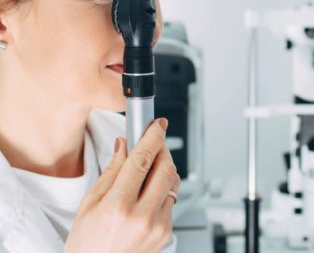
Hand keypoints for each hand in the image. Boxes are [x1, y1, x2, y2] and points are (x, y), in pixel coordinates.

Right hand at [65, 118, 180, 252]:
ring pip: (173, 184)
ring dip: (165, 169)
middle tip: (154, 143)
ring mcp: (158, 226)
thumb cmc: (88, 244)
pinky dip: (163, 190)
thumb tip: (123, 145)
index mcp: (118, 206)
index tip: (157, 125)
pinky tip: (149, 192)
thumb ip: (111, 172)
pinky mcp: (166, 233)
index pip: (143, 161)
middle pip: (166, 169)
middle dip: (162, 150)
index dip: (152, 137)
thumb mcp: (89, 204)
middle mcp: (142, 217)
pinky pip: (171, 201)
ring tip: (150, 167)